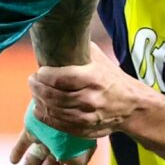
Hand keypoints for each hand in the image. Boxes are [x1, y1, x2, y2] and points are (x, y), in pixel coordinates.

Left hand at [11, 128, 92, 164]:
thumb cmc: (81, 128)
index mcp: (72, 156)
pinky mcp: (34, 127)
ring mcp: (45, 138)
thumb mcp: (83, 153)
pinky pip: (24, 142)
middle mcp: (58, 149)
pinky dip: (18, 150)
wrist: (72, 100)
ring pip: (33, 161)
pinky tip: (12, 161)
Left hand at [30, 48, 147, 139]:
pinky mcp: (84, 130)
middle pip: (52, 96)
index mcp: (94, 78)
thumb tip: (58, 35)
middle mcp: (90, 99)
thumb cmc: (112, 79)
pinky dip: (44, 115)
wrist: (132, 106)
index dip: (44, 76)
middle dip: (37, 87)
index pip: (60, 78)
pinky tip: (40, 107)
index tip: (39, 71)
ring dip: (38, 101)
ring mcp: (87, 117)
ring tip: (35, 92)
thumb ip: (80, 48)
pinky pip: (57, 124)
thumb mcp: (100, 59)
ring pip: (52, 111)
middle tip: (32, 81)